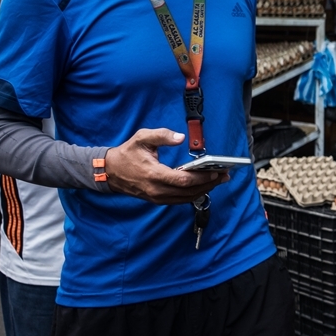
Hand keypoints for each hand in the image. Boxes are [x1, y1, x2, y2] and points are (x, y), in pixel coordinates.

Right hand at [104, 129, 228, 203]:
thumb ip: (162, 135)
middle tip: (225, 175)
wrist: (110, 172)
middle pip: (189, 191)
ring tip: (219, 180)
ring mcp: (157, 197)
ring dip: (205, 189)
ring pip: (186, 198)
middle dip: (209, 183)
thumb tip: (180, 137)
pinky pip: (180, 200)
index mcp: (154, 175)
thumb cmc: (127, 153)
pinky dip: (194, 193)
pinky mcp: (158, 200)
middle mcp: (157, 190)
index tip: (217, 171)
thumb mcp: (142, 138)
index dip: (202, 178)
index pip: (184, 180)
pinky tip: (204, 186)